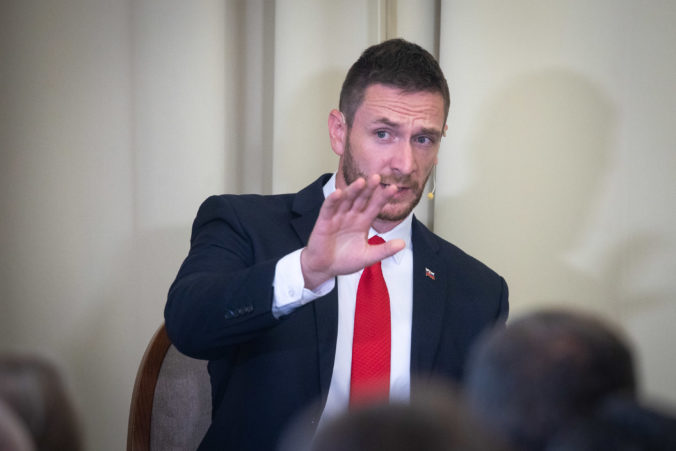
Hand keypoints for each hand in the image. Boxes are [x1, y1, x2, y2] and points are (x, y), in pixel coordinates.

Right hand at [300, 174, 405, 289]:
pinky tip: (338, 193)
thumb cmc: (344, 260)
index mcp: (362, 222)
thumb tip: (402, 244)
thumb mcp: (368, 256)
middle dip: (369, 189)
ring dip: (352, 190)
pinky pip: (328, 208)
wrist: (325, 268)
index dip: (383, 197)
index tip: (394, 189)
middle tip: (377, 178)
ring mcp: (337, 217)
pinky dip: (333, 200)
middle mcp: (351, 216)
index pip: (375, 206)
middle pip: (361, 199)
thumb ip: (385, 250)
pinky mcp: (324, 221)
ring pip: (346, 200)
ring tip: (361, 182)